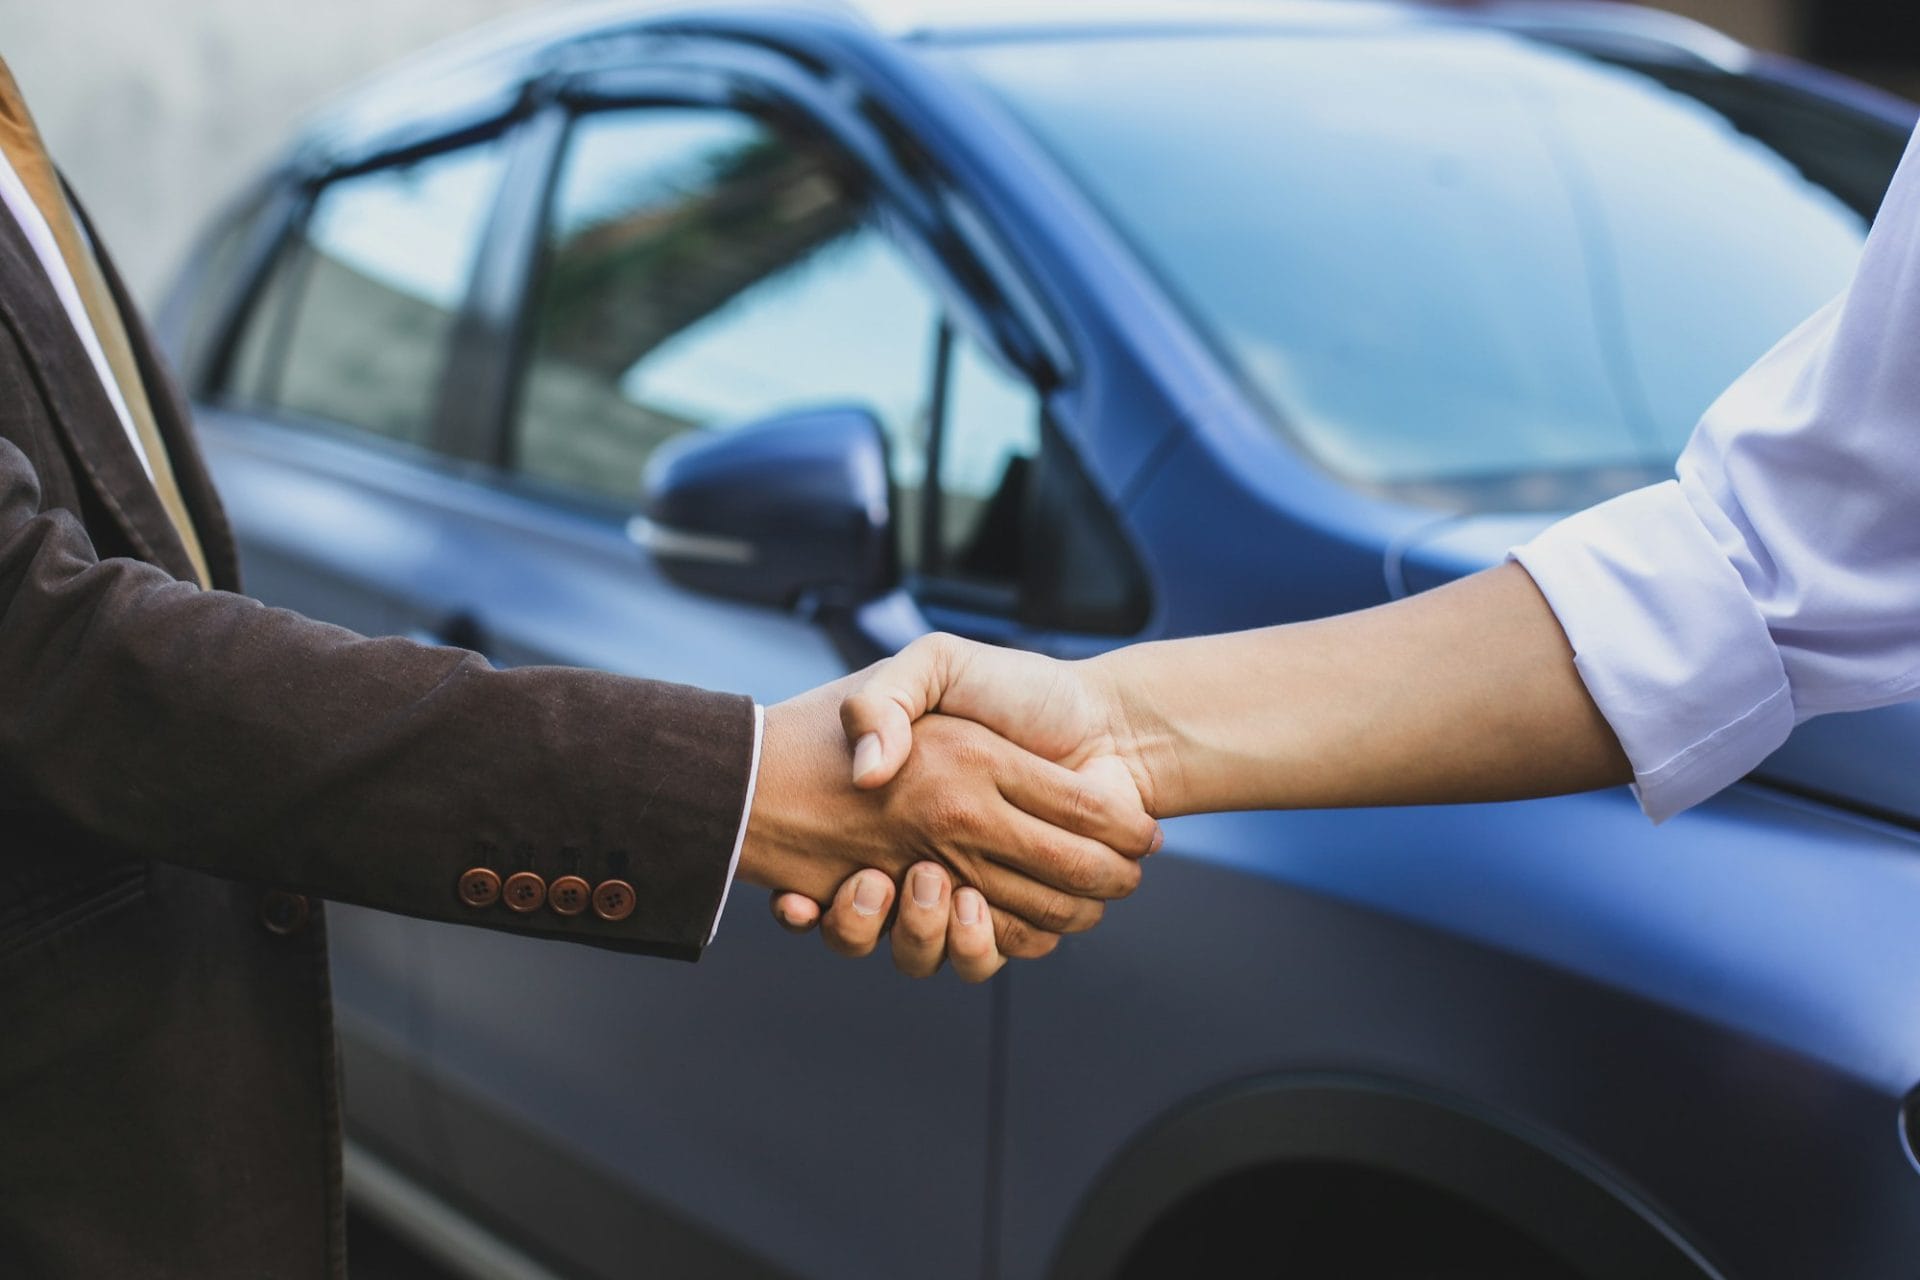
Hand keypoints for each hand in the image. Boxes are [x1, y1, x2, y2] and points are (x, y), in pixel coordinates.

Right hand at [740, 675, 1156, 958]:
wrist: (1107, 721)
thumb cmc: (1021, 689)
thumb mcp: (936, 665)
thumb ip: (885, 700)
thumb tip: (867, 774)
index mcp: (899, 805)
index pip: (835, 869)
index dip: (815, 891)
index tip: (835, 867)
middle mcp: (929, 852)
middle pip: (875, 920)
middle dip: (871, 914)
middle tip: (888, 876)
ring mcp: (971, 886)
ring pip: (925, 949)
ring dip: (920, 930)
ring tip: (934, 884)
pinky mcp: (1014, 913)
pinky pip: (980, 956)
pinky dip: (970, 947)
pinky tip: (967, 904)